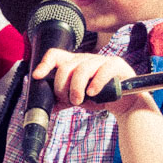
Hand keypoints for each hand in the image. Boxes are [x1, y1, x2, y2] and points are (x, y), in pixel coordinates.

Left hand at [33, 49, 150, 116]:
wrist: (125, 103)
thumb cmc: (100, 97)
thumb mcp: (78, 99)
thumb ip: (63, 100)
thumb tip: (45, 107)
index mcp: (74, 64)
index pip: (55, 54)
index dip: (44, 64)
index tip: (37, 76)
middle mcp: (86, 59)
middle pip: (66, 67)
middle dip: (62, 87)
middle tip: (68, 100)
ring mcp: (101, 60)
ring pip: (82, 69)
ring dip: (77, 88)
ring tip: (79, 101)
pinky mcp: (116, 64)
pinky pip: (103, 70)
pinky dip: (95, 84)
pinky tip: (93, 94)